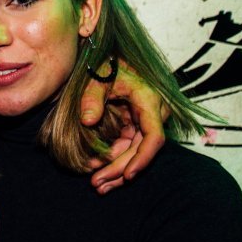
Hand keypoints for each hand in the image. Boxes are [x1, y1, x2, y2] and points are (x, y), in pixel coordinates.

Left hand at [79, 58, 168, 190]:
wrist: (112, 56)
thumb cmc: (108, 62)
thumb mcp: (98, 76)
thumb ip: (92, 97)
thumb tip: (88, 121)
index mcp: (150, 102)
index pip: (153, 137)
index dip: (142, 158)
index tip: (128, 175)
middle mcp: (152, 115)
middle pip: (141, 150)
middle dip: (120, 170)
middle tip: (98, 185)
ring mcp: (144, 121)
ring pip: (134, 151)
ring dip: (117, 169)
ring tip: (98, 186)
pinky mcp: (135, 124)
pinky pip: (128, 146)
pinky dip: (115, 159)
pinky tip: (101, 173)